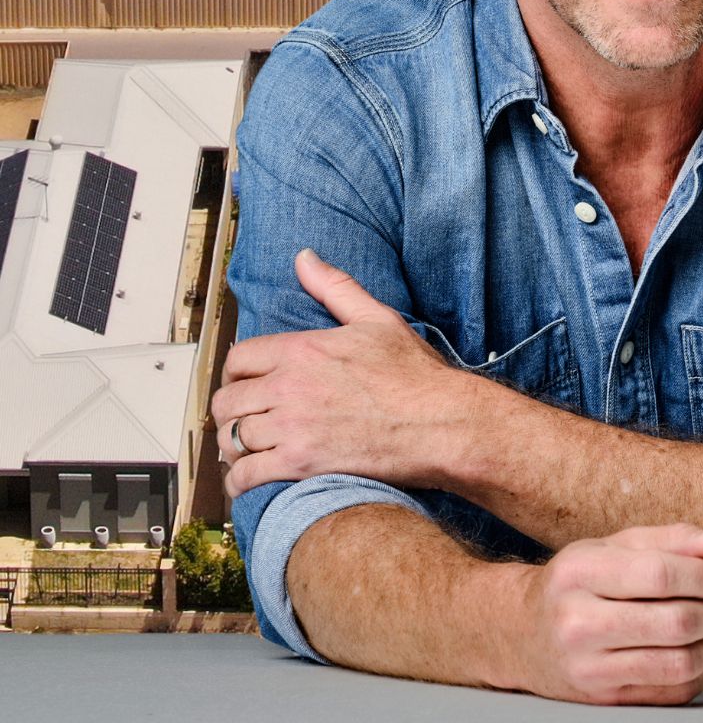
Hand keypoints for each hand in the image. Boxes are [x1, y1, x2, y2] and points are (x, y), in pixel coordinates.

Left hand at [211, 250, 471, 498]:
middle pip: (227, 400)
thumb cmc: (413, 374)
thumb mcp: (375, 318)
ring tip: (245, 450)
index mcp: (302, 349)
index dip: (234, 373)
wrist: (440, 422)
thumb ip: (334, 286)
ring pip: (232, 438)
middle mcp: (289, 386)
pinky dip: (240, 481)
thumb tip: (304, 257)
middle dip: (230, 410)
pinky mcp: (301, 465)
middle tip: (243, 418)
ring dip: (234, 446)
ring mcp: (293, 428)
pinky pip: (247, 476)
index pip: (238, 358)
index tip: (243, 384)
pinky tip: (249, 480)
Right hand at [511, 523, 702, 706]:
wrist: (521, 634)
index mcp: (580, 572)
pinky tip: (699, 654)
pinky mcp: (603, 700)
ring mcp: (589, 668)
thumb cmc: (574, 584)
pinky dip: (701, 673)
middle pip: (674, 622)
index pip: (659, 574)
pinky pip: (671, 693)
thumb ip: (669, 540)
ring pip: (677, 663)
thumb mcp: (611, 547)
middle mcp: (579, 622)